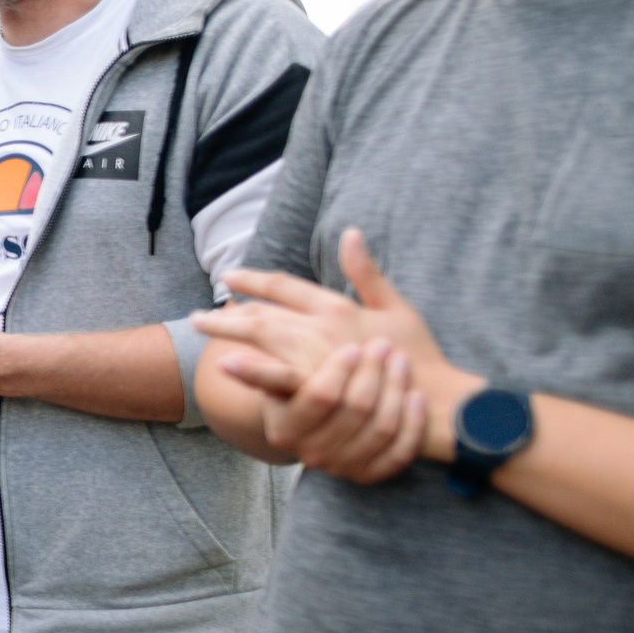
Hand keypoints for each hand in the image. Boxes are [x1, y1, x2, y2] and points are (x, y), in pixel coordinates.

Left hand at [193, 228, 472, 480]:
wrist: (434, 399)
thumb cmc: (419, 355)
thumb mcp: (395, 306)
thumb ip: (366, 272)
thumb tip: (350, 233)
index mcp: (339, 307)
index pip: (286, 286)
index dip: (256, 280)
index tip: (230, 277)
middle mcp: (324, 327)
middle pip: (265, 312)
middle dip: (230, 311)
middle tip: (198, 316)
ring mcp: (319, 356)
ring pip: (264, 336)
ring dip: (229, 330)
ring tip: (199, 326)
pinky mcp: (319, 387)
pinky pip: (278, 377)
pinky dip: (251, 368)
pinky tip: (224, 364)